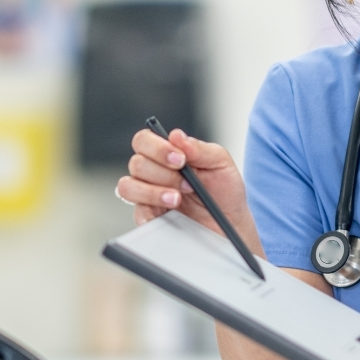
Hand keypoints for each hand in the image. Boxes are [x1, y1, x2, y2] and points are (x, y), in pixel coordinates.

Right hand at [116, 127, 258, 248]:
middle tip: (188, 184)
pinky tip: (170, 214)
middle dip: (164, 173)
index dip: (157, 147)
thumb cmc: (224, 191)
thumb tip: (176, 136)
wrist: (231, 223)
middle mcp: (153, 173)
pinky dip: (151, 212)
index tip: (180, 158)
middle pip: (136, 163)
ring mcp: (147, 196)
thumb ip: (199, 148)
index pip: (144, 141)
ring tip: (177, 199)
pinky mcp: (149, 218)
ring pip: (128, 187)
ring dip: (152, 192)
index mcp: (167, 155)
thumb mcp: (220, 163)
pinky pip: (137, 213)